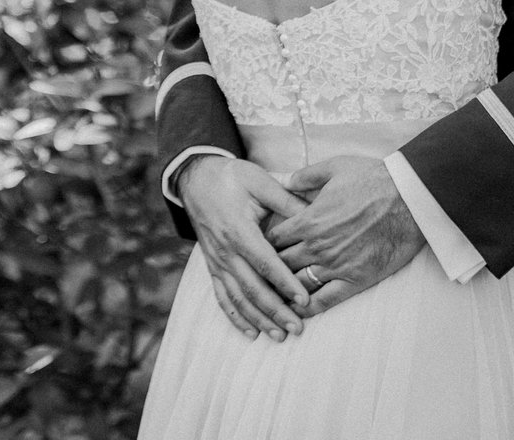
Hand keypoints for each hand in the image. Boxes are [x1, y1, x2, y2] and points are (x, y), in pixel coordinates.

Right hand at [178, 155, 310, 339]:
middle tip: (298, 327)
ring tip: (280, 335)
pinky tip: (250, 332)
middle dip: (276, 310)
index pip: (265, 262)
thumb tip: (315, 212)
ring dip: (259, 319)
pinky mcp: (213, 267)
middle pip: (252, 288)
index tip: (304, 299)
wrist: (198, 179)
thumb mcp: (260, 180)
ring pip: (239, 298)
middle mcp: (226, 251)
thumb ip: (286, 198)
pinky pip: (223, 297)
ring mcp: (217, 262)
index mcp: (240, 229)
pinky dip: (236, 317)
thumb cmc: (233, 178)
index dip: (284, 282)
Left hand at [267, 156, 424, 317]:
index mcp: (308, 220)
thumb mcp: (335, 167)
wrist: (408, 199)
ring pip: (297, 285)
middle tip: (262, 276)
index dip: (264, 244)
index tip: (261, 248)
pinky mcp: (354, 280)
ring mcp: (334, 266)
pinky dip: (308, 309)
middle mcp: (316, 246)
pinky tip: (298, 313)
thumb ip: (306, 176)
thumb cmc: (373, 179)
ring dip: (284, 291)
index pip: (273, 239)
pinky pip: (324, 301)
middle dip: (270, 269)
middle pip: (280, 264)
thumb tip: (284, 180)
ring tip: (274, 297)